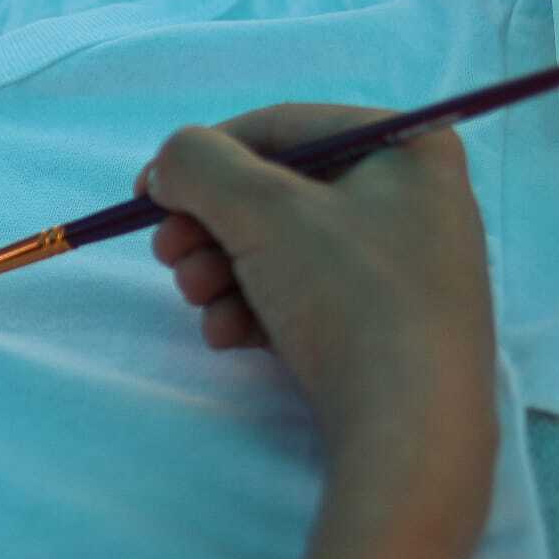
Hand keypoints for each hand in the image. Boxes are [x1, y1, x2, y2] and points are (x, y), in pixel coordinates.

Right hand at [138, 104, 497, 484]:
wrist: (411, 430)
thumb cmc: (349, 295)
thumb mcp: (262, 210)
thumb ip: (199, 166)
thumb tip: (170, 165)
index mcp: (406, 148)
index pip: (282, 128)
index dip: (203, 156)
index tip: (146, 193)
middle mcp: (412, 200)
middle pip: (276, 192)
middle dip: (209, 226)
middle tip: (167, 256)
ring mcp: (401, 267)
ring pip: (280, 249)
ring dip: (221, 271)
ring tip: (200, 302)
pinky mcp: (384, 326)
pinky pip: (304, 296)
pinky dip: (255, 310)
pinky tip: (229, 337)